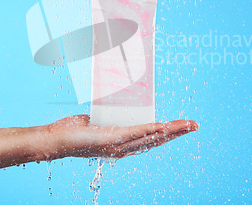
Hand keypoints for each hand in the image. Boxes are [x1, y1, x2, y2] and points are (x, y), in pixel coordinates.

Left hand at [41, 115, 198, 159]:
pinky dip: (147, 130)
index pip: (153, 139)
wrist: (56, 140)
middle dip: (178, 133)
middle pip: (157, 140)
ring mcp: (118, 144)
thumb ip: (109, 117)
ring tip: (186, 125)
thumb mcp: (98, 122)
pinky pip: (132, 134)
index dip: (171, 133)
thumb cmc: (75, 131)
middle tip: (195, 125)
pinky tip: (160, 126)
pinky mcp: (110, 138)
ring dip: (169, 131)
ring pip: (150, 137)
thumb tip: (114, 103)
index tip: (186, 126)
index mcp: (124, 144)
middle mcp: (124, 148)